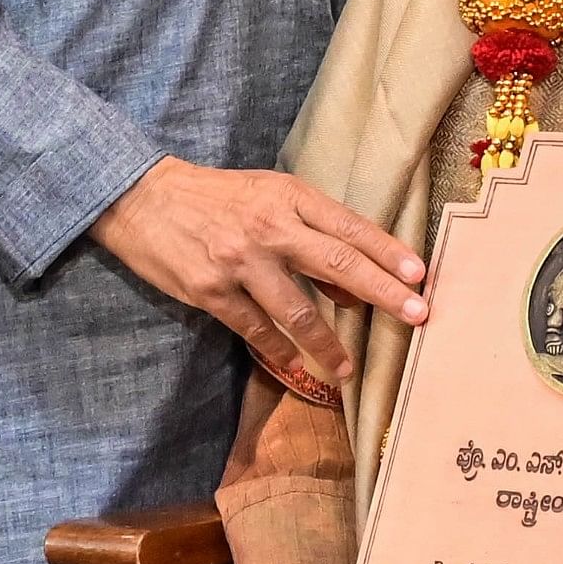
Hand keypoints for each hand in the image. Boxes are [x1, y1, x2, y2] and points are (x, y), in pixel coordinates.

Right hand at [87, 157, 427, 390]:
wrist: (143, 198)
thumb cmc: (217, 197)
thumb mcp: (268, 196)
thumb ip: (312, 232)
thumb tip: (355, 286)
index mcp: (288, 196)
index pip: (350, 226)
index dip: (388, 252)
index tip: (419, 276)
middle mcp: (269, 226)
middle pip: (338, 264)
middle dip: (382, 292)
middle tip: (416, 314)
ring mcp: (240, 261)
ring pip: (298, 310)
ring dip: (329, 344)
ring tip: (349, 367)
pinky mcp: (211, 291)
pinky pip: (256, 329)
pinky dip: (279, 350)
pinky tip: (295, 363)